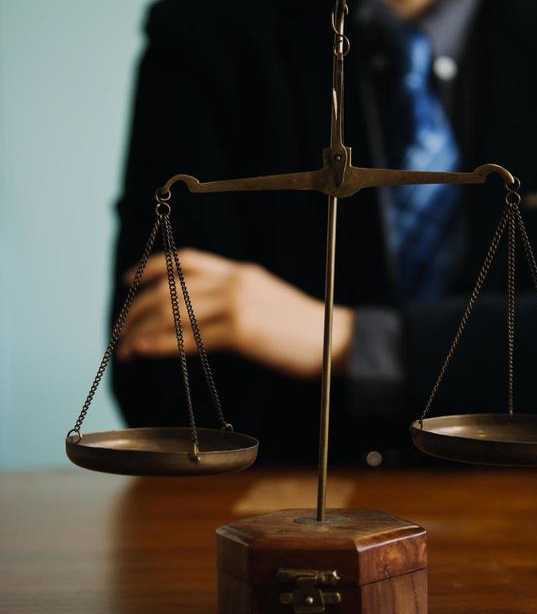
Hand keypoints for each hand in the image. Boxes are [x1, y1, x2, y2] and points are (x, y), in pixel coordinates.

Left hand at [117, 249, 353, 378]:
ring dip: (140, 330)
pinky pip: (189, 337)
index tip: (127, 282)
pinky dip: (159, 344)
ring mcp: (238, 303)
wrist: (340, 341)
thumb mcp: (267, 302)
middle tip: (118, 330)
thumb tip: (200, 316)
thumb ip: (235, 301)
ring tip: (124, 348)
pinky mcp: (243, 329)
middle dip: (135, 309)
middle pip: (169, 287)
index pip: (185, 261)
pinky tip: (144, 352)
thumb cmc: (305, 331)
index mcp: (240, 272)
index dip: (150, 268)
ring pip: (173, 311)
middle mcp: (235, 281)